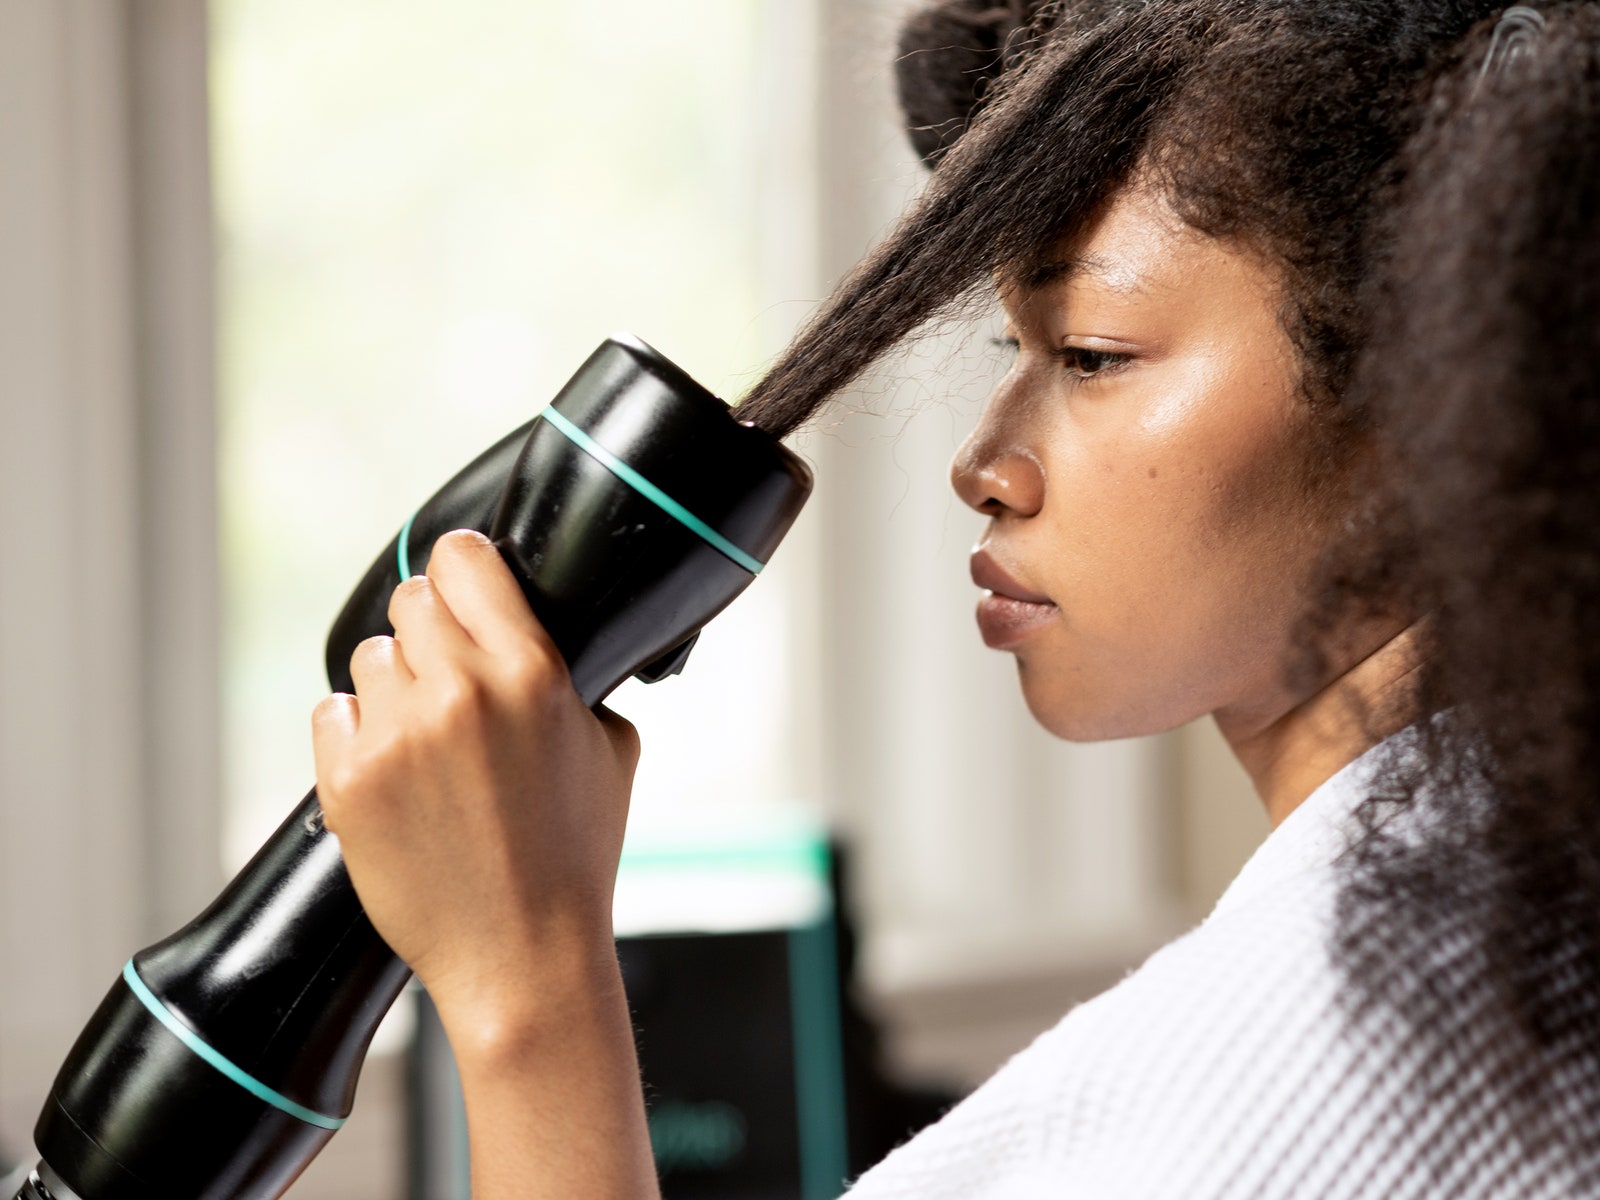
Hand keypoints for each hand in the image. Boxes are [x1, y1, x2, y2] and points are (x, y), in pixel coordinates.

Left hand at [311, 528, 641, 1037]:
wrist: (522, 954)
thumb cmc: (574, 855)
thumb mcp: (611, 747)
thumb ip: (577, 680)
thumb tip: (541, 641)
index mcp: (532, 671)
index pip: (464, 559)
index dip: (462, 569)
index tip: (463, 587)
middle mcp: (461, 691)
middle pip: (411, 601)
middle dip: (429, 633)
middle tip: (448, 679)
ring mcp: (399, 735)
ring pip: (369, 658)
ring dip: (393, 685)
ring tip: (427, 740)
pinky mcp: (349, 781)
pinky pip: (333, 713)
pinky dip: (357, 734)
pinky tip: (396, 771)